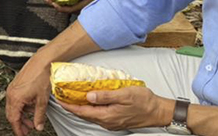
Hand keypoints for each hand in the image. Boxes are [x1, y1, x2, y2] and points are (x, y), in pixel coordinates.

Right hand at [5, 53, 52, 135]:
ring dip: (21, 116)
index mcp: (15, 98)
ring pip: (13, 107)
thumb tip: (38, 126)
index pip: (13, 119)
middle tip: (28, 130)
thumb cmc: (41, 77)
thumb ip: (39, 116)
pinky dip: (21, 107)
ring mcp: (12, 88)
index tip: (22, 135)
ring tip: (31, 120)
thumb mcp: (42, 100)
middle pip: (11, 114)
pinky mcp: (15, 85)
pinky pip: (15, 100)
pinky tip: (30, 108)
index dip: (18, 129)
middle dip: (19, 124)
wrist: (42, 62)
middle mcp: (11, 93)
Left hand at [43, 0, 109, 13]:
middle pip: (63, 8)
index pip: (70, 10)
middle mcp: (78, 7)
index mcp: (83, 6)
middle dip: (53, 3)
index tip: (54, 4)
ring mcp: (76, 4)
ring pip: (62, 4)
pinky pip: (64, 0)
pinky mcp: (74, 0)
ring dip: (54, 0)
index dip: (61, 8)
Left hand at [58, 86, 172, 131]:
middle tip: (63, 97)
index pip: (82, 111)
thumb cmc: (144, 101)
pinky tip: (91, 102)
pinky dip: (91, 110)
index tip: (60, 99)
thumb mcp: (124, 94)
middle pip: (85, 115)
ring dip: (82, 108)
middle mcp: (107, 122)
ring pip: (91, 116)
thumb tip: (88, 95)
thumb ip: (105, 96)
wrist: (158, 112)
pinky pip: (99, 116)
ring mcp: (112, 123)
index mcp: (107, 115)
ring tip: (73, 99)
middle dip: (73, 107)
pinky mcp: (116, 121)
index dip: (70, 106)